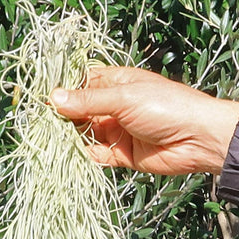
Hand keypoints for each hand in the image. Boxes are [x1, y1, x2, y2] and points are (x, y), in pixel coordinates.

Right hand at [50, 67, 238, 175]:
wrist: (198, 139)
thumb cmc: (166, 106)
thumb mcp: (124, 97)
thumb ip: (88, 100)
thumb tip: (53, 98)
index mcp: (116, 83)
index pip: (82, 83)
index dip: (63, 90)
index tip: (40, 98)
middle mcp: (114, 106)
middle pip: (80, 110)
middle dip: (62, 116)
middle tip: (40, 123)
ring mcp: (118, 131)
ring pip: (85, 133)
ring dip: (70, 137)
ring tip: (49, 140)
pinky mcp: (122, 155)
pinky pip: (97, 155)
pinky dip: (83, 156)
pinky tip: (68, 155)